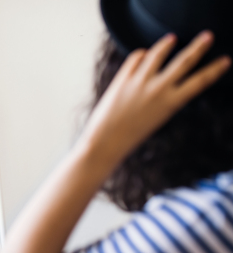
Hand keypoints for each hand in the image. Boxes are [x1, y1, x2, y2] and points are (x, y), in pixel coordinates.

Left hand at [80, 31, 230, 166]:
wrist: (105, 142)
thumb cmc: (130, 134)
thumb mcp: (157, 118)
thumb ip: (164, 98)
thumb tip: (164, 75)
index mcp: (171, 103)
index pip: (199, 82)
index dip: (214, 70)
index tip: (224, 60)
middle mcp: (157, 90)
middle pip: (184, 61)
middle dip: (198, 47)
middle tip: (207, 37)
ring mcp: (139, 82)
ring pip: (157, 54)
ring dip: (166, 44)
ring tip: (171, 39)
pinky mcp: (122, 79)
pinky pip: (135, 58)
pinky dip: (141, 54)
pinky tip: (144, 54)